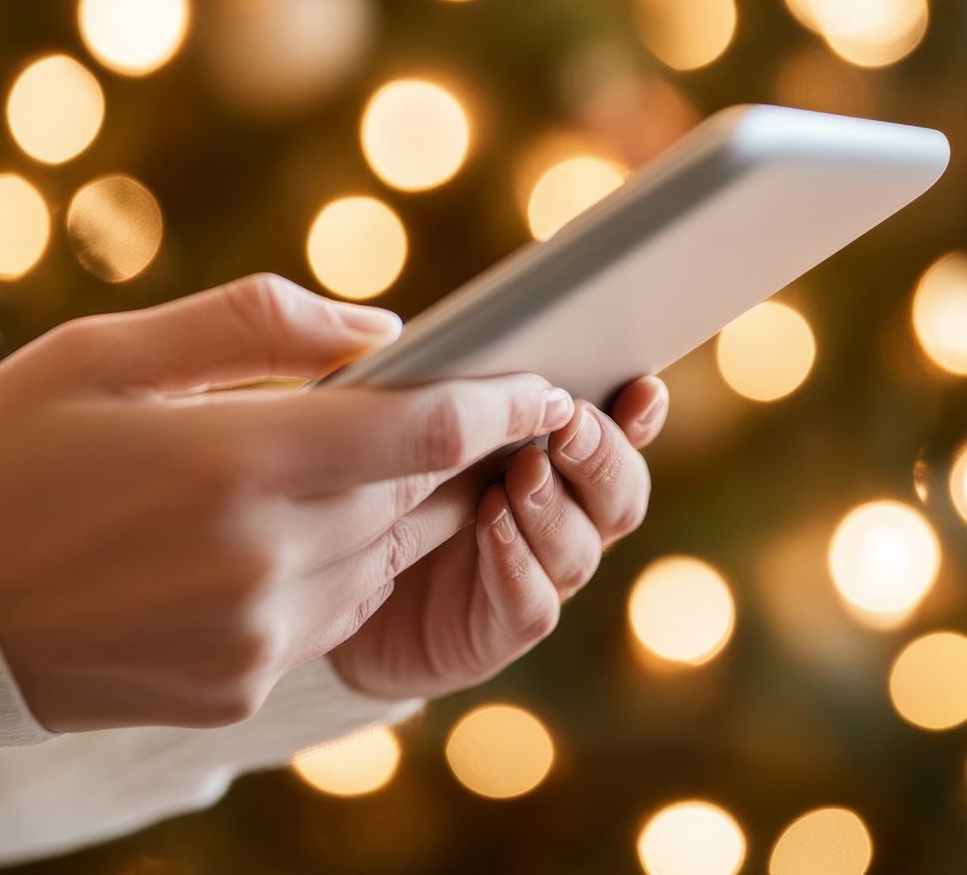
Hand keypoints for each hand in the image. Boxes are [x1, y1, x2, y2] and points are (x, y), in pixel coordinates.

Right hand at [0, 274, 575, 732]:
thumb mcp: (104, 351)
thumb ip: (255, 324)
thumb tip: (378, 327)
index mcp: (236, 463)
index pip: (426, 432)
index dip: (501, 404)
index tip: (546, 383)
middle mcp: (262, 563)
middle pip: (416, 499)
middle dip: (448, 452)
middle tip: (463, 407)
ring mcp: (253, 640)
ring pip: (383, 563)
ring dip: (388, 513)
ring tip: (354, 465)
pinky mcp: (233, 691)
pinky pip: (328, 620)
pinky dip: (332, 572)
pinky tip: (277, 537)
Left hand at [328, 377, 667, 699]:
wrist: (325, 596)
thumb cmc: (371, 487)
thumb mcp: (402, 429)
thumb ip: (438, 389)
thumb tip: (436, 335)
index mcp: (552, 459)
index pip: (618, 434)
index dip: (638, 414)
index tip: (641, 387)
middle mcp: (559, 519)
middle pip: (619, 495)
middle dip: (603, 457)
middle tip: (571, 423)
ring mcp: (535, 578)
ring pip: (580, 548)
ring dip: (554, 506)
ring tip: (522, 470)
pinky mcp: (496, 631)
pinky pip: (531, 603)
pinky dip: (519, 564)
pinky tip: (491, 527)